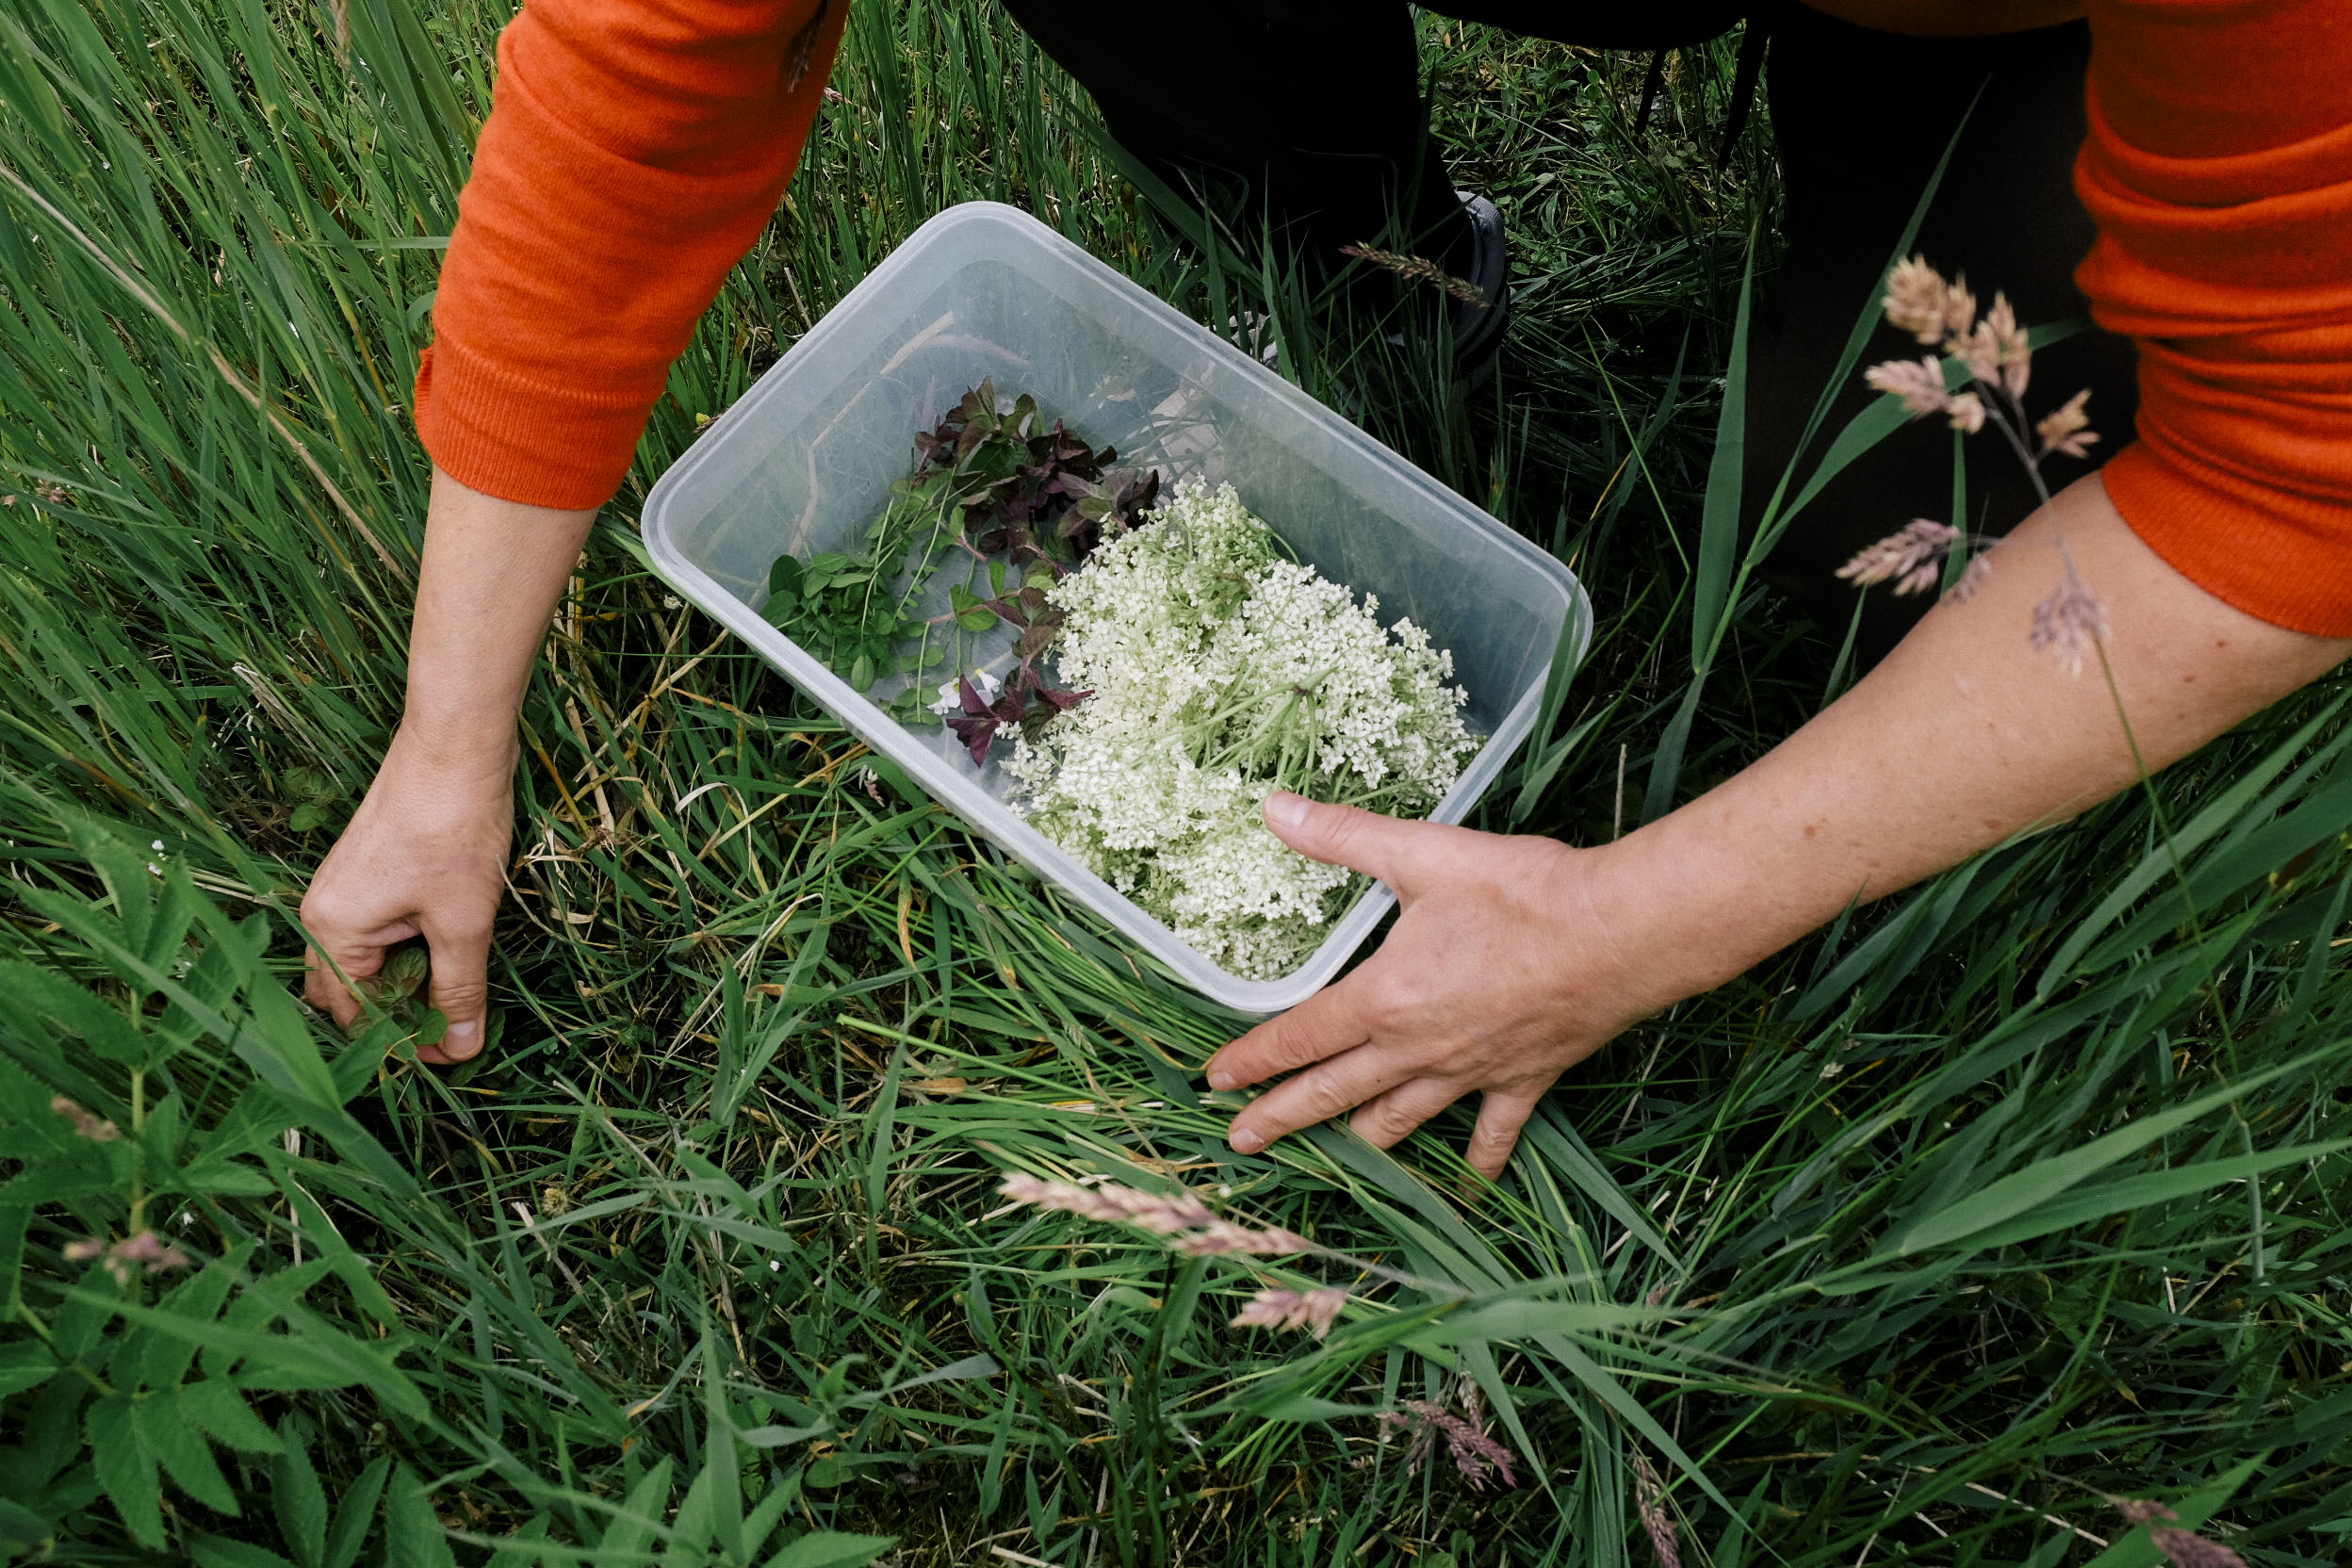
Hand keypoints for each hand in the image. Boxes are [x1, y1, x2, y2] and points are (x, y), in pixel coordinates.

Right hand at [299, 729, 515, 1062]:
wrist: (455, 750)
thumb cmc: (452, 832)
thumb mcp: (462, 924)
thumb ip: (458, 990)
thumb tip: (461, 1046)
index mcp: (330, 931)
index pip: (354, 1015)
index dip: (400, 1043)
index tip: (450, 1055)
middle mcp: (324, 914)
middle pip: (351, 992)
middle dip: (397, 1017)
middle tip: (453, 1033)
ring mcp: (344, 892)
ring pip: (369, 962)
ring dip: (409, 984)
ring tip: (458, 999)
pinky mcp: (370, 873)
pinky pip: (381, 931)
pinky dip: (412, 951)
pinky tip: (450, 955)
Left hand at [1204, 794, 1684, 1179]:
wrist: (1616, 934)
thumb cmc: (1520, 893)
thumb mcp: (1421, 854)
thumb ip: (1342, 835)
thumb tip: (1274, 808)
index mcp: (1384, 997)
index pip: (1299, 1036)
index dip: (1252, 1059)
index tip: (1214, 1080)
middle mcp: (1417, 1048)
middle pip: (1333, 1092)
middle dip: (1281, 1117)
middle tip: (1240, 1141)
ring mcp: (1470, 1073)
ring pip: (1400, 1120)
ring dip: (1359, 1141)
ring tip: (1331, 1161)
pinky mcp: (1522, 1081)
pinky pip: (1492, 1133)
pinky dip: (1477, 1160)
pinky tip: (1467, 1182)